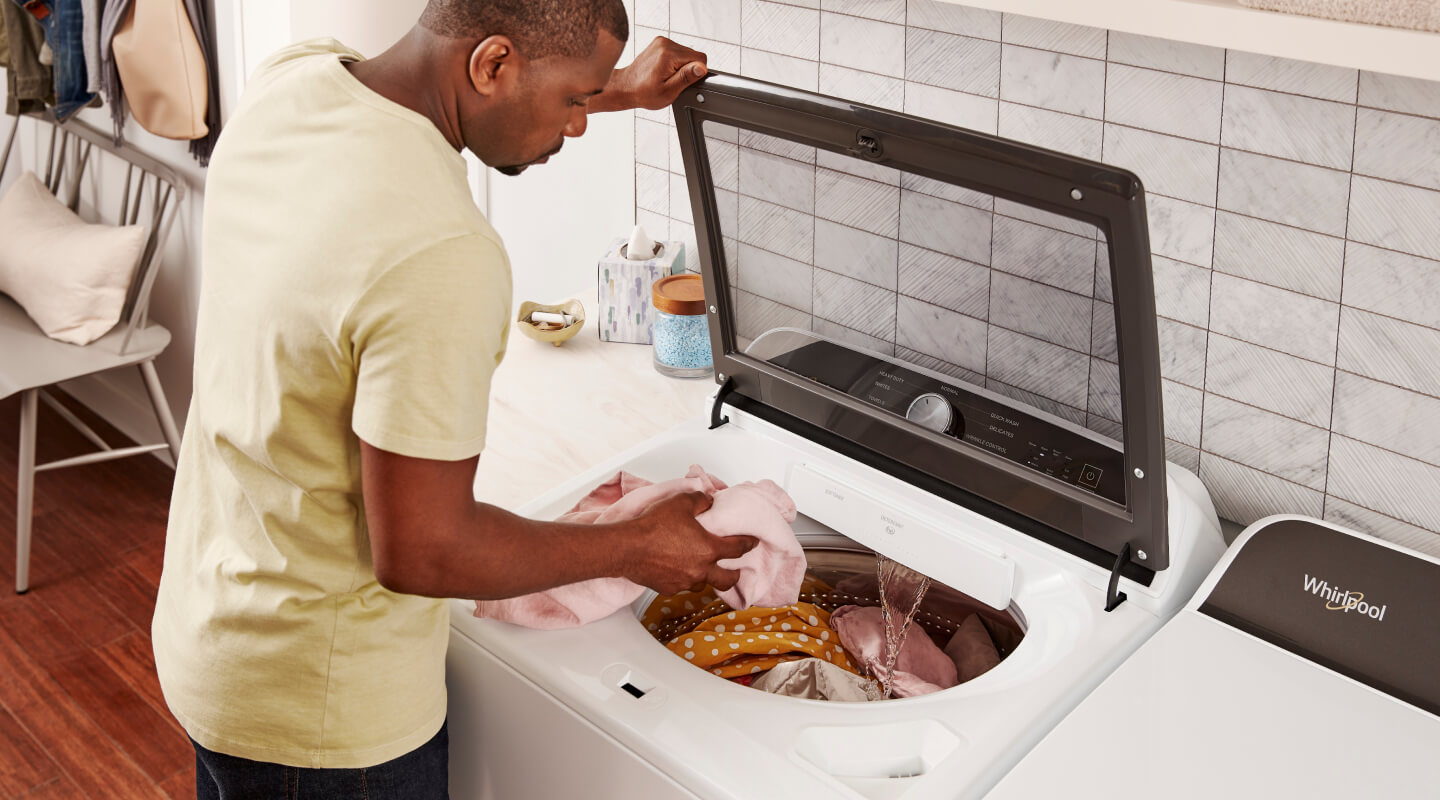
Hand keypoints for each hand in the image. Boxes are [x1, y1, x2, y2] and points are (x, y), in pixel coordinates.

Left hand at [595, 36, 707, 112]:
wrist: (626, 87)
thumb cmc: (643, 92)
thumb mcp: (668, 91)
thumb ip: (686, 77)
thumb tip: (702, 67)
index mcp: (668, 54)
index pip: (700, 58)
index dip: (696, 73)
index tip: (682, 81)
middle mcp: (665, 43)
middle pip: (693, 55)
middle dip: (687, 70)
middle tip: (672, 81)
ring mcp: (661, 41)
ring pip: (686, 53)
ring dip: (680, 66)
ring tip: (666, 76)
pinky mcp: (660, 42)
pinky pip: (677, 52)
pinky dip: (674, 62)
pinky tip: (663, 70)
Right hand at [625, 492, 757, 594]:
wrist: (627, 547)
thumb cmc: (652, 526)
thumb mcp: (681, 503)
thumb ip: (700, 501)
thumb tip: (707, 502)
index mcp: (708, 548)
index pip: (738, 548)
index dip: (748, 544)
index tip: (753, 542)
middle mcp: (700, 569)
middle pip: (728, 578)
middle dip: (734, 574)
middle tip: (735, 570)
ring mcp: (685, 582)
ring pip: (703, 583)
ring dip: (705, 576)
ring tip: (701, 568)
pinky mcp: (669, 589)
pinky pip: (682, 586)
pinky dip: (683, 578)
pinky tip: (677, 570)